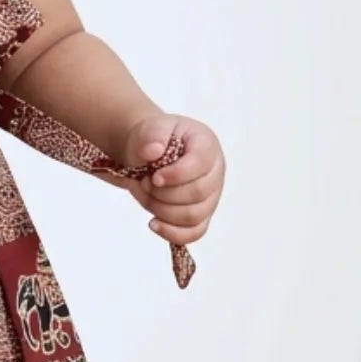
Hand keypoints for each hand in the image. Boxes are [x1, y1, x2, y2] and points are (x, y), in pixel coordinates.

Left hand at [119, 113, 224, 255]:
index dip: (176, 174)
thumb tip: (152, 151)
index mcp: (207, 145)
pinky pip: (194, 233)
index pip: (201, 163)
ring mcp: (211, 196)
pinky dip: (172, 233)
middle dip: (164, 193)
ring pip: (193, 216)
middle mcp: (215, 172)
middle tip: (145, 182)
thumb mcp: (150, 128)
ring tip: (146, 194)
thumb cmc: (154, 140)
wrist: (149, 153)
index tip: (154, 176)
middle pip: (198, 193)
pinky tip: (153, 223)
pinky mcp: (201, 215)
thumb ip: (152, 135)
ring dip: (162, 210)